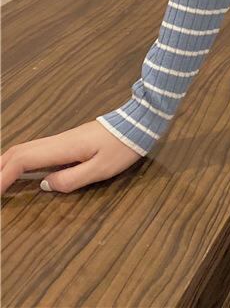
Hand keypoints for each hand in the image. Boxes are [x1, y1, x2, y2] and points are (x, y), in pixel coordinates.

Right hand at [0, 121, 142, 194]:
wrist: (136, 124)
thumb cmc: (121, 148)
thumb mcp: (100, 169)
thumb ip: (71, 179)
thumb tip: (44, 184)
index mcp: (62, 147)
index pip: (23, 160)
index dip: (4, 176)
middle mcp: (56, 141)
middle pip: (18, 151)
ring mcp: (60, 140)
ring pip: (25, 149)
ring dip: (6, 163)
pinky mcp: (65, 143)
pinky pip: (35, 150)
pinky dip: (19, 160)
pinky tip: (17, 169)